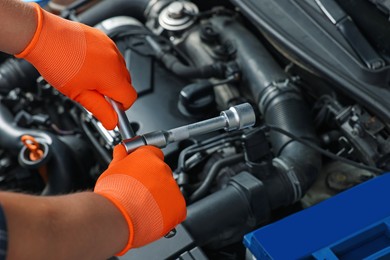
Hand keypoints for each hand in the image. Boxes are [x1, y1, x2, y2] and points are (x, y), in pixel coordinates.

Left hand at [16, 4, 135, 129]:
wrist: (45, 37)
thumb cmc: (58, 63)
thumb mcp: (79, 95)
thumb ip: (100, 111)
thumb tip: (111, 121)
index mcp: (112, 77)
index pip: (130, 98)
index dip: (121, 107)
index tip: (109, 108)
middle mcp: (116, 60)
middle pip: (126, 84)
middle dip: (114, 91)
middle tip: (93, 92)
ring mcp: (111, 48)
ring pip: (120, 70)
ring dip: (109, 76)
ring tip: (87, 75)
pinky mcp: (105, 39)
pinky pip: (112, 56)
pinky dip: (104, 63)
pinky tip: (87, 63)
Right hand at [94, 145, 185, 254]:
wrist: (116, 217)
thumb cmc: (112, 195)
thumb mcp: (111, 170)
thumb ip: (120, 158)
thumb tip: (121, 150)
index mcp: (147, 157)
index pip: (153, 153)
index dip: (147, 164)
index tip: (142, 171)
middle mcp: (162, 169)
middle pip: (161, 173)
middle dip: (153, 182)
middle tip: (138, 194)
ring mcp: (172, 186)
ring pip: (169, 191)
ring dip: (160, 198)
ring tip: (142, 207)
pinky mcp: (179, 205)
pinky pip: (175, 208)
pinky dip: (167, 213)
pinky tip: (151, 215)